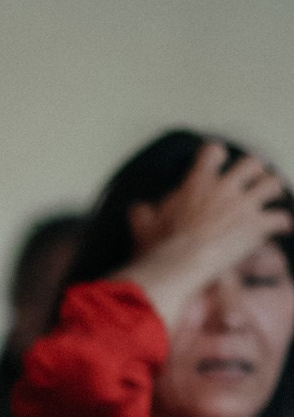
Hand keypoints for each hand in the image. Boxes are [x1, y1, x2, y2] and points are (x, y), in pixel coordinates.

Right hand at [118, 143, 291, 327]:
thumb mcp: (144, 224)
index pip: (212, 153)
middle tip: (254, 177)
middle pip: (251, 163)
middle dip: (255, 170)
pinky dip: (282, 222)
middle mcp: (224, 187)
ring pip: (271, 184)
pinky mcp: (256, 226)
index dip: (218, 154)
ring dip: (273, 189)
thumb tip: (138, 209)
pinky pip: (280, 218)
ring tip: (274, 195)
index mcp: (197, 182)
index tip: (219, 158)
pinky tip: (282, 227)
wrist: (180, 263)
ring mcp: (243, 205)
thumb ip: (143, 212)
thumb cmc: (161, 246)